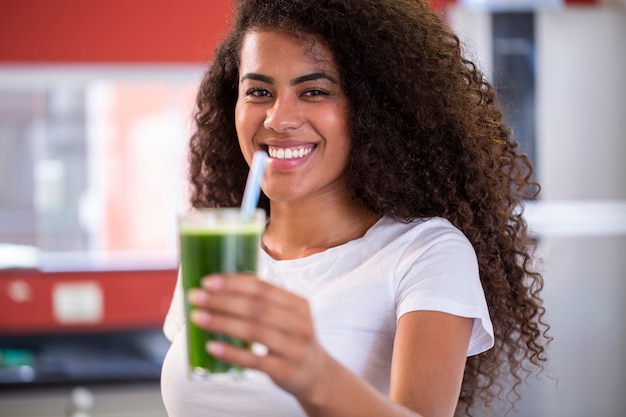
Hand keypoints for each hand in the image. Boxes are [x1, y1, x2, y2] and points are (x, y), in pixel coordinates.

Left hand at [188, 274, 328, 398]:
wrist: (316, 373)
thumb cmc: (291, 338)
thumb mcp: (288, 315)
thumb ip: (264, 302)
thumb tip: (219, 289)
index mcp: (298, 304)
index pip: (263, 288)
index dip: (234, 283)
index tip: (208, 281)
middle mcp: (299, 324)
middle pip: (256, 308)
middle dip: (222, 300)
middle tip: (196, 297)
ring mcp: (293, 348)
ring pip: (254, 331)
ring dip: (222, 322)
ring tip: (198, 318)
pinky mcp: (284, 370)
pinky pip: (253, 360)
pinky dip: (231, 353)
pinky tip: (211, 346)